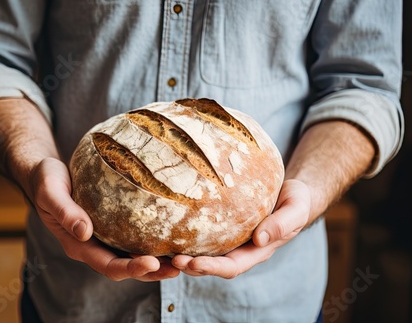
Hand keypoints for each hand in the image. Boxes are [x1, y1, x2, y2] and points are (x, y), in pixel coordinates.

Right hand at [28, 157, 179, 281]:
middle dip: (153, 271)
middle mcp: (94, 246)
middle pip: (127, 266)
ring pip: (133, 254)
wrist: (45, 173)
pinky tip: (171, 232)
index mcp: (78, 245)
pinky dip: (152, 239)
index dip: (131, 268)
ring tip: (184, 256)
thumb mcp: (50, 191)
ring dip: (158, 259)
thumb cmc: (46, 180)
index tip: (152, 263)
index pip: (108, 265)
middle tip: (179, 266)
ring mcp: (104, 236)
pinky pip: (134, 235)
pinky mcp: (111, 224)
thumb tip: (85, 231)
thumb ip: (65, 211)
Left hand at [171, 179, 309, 277]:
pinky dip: (187, 235)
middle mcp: (240, 248)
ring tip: (164, 250)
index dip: (212, 268)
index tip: (194, 264)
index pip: (232, 266)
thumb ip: (283, 224)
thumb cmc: (295, 200)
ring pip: (204, 251)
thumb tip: (260, 239)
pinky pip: (203, 233)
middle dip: (192, 265)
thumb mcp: (295, 209)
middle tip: (172, 259)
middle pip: (212, 263)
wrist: (290, 191)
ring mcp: (230, 237)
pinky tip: (169, 228)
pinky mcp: (222, 224)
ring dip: (185, 254)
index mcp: (257, 250)